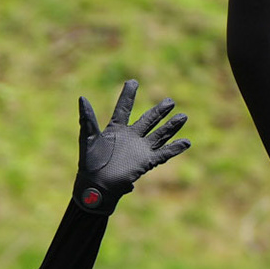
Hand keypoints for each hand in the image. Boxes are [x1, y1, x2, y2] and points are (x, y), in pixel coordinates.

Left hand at [74, 80, 190, 212]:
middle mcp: (131, 137)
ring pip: (159, 135)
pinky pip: (163, 154)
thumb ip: (87, 119)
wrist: (97, 186)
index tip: (133, 82)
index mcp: (116, 130)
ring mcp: (140, 149)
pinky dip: (175, 148)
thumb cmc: (90, 164)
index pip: (124, 108)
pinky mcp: (146, 162)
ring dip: (171, 126)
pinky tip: (186, 142)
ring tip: (183, 116)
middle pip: (148, 120)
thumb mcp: (87, 139)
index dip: (128, 95)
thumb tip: (82, 98)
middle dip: (159, 111)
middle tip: (170, 101)